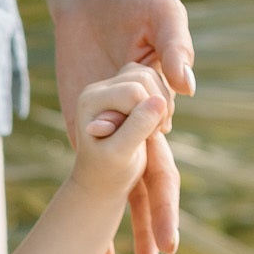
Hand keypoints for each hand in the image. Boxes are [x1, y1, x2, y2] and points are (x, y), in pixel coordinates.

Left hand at [42, 0, 193, 253]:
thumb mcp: (161, 13)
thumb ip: (175, 45)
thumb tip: (185, 87)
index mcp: (158, 111)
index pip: (161, 165)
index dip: (164, 202)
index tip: (167, 238)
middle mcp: (137, 129)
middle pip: (147, 190)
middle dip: (153, 228)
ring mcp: (110, 130)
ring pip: (121, 190)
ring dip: (126, 230)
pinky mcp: (84, 123)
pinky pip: (88, 171)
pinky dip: (91, 206)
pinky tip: (94, 242)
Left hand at [68, 65, 171, 206]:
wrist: (100, 180)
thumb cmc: (107, 172)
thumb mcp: (120, 154)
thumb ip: (138, 126)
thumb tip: (159, 100)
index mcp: (92, 100)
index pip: (135, 92)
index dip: (150, 115)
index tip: (147, 139)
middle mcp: (99, 88)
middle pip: (144, 76)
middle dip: (158, 105)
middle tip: (153, 133)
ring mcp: (112, 86)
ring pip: (150, 73)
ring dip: (162, 100)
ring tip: (154, 129)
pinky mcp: (125, 89)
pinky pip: (153, 78)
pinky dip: (161, 99)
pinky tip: (155, 122)